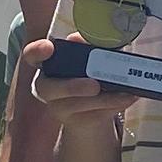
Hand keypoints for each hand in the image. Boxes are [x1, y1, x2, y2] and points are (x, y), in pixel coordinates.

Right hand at [21, 38, 135, 128]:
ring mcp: (57, 107)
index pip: (32, 55)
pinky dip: (113, 106)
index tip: (49, 47)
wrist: (91, 108)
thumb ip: (91, 46)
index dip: (37, 51)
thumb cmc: (89, 73)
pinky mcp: (73, 123)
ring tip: (126, 92)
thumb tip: (89, 38)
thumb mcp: (93, 57)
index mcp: (47, 64)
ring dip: (103, 99)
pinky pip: (92, 116)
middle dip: (72, 87)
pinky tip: (129, 97)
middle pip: (50, 88)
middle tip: (94, 86)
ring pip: (76, 105)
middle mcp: (46, 87)